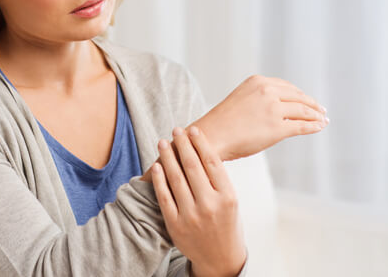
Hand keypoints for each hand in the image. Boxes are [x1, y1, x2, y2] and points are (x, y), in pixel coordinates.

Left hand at [151, 126, 246, 276]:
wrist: (220, 258)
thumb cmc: (226, 222)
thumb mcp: (230, 200)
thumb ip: (217, 179)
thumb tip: (198, 147)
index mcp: (227, 196)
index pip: (212, 162)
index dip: (200, 143)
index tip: (193, 129)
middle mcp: (210, 205)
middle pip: (192, 166)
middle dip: (182, 144)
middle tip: (176, 130)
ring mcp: (191, 216)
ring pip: (176, 178)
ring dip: (168, 157)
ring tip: (163, 142)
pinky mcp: (175, 225)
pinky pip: (164, 196)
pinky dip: (159, 179)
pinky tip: (157, 165)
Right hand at [195, 74, 328, 160]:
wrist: (210, 136)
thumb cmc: (223, 122)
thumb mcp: (242, 99)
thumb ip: (261, 99)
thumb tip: (281, 109)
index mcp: (257, 81)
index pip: (287, 86)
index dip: (300, 94)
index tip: (308, 100)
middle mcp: (267, 91)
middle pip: (298, 97)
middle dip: (312, 104)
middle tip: (321, 110)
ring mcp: (273, 109)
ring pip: (303, 111)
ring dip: (316, 116)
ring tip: (322, 120)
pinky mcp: (277, 128)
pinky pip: (302, 126)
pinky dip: (314, 126)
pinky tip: (319, 127)